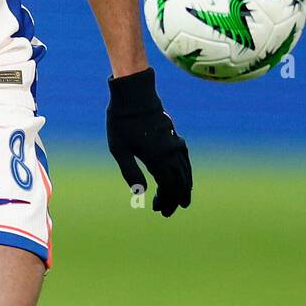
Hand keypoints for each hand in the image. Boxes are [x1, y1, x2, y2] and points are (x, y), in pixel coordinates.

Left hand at [106, 67, 191, 216]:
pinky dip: (186, 171)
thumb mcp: (119, 149)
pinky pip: (185, 158)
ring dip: (184, 186)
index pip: (168, 186)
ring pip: (185, 170)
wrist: (134, 95)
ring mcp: (173, 142)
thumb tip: (141, 193)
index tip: (159, 210)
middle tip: (168, 211)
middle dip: (175, 198)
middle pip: (179, 181)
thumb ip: (130, 172)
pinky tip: (183, 175)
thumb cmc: (122, 122)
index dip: (166, 200)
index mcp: (157, 157)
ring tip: (183, 199)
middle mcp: (169, 151)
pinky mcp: (173, 135)